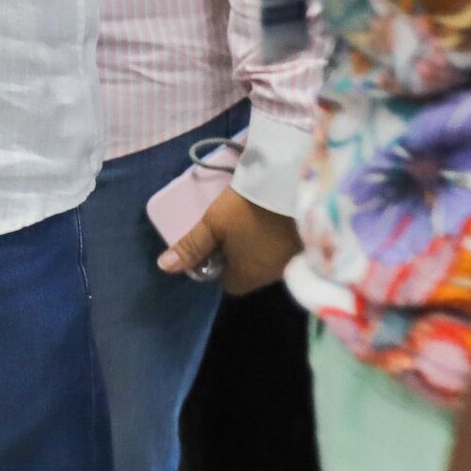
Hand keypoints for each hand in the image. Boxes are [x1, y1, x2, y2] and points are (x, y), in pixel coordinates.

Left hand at [159, 186, 303, 294]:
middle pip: (248, 272)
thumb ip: (191, 247)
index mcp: (248, 276)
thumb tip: (164, 267)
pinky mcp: (307, 245)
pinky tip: (272, 219)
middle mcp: (272, 276)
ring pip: (267, 260)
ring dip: (258, 247)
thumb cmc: (246, 209)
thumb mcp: (213, 224)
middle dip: (238, 256)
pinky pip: (285, 249)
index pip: (228, 284)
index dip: (218, 267)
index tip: (214, 245)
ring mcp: (291, 262)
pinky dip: (276, 239)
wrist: (292, 186)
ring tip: (251, 220)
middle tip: (230, 229)